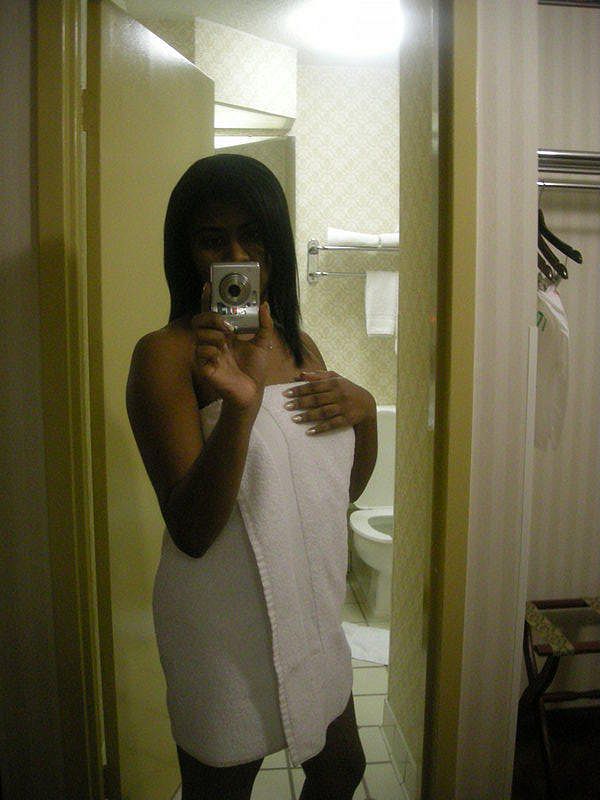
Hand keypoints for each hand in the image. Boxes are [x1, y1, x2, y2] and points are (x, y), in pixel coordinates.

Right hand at [191, 283, 273, 413]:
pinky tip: (221, 356)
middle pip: (200, 319)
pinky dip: (211, 350)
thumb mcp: (263, 343)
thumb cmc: (255, 369)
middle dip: (211, 317)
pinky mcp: (204, 366)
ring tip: (227, 342)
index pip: (212, 312)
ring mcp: (207, 353)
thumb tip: (265, 304)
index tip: (209, 285)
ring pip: (200, 334)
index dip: (208, 298)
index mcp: (225, 333)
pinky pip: (201, 351)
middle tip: (227, 325)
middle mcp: (214, 340)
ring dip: (214, 335)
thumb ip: (264, 324)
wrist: (252, 392)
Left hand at [282, 370, 375, 434]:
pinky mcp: (347, 419)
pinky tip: (309, 431)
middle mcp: (339, 395)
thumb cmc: (347, 389)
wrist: (367, 403)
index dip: (299, 389)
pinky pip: (332, 424)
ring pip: (323, 412)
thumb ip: (318, 376)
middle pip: (316, 399)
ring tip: (294, 419)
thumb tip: (300, 374)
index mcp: (334, 383)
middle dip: (300, 402)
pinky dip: (320, 428)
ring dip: (308, 416)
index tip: (285, 393)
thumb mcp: (336, 379)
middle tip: (286, 406)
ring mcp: (343, 408)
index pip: (313, 386)